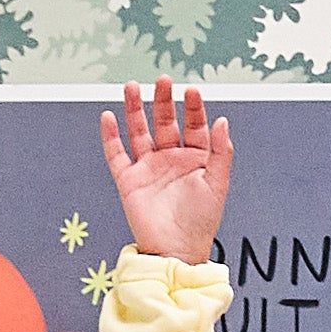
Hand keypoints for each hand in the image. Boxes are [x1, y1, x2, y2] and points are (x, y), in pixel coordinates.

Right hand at [99, 78, 230, 268]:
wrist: (176, 251)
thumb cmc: (201, 223)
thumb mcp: (217, 185)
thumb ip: (221, 152)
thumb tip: (222, 121)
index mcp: (194, 158)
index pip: (193, 125)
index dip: (193, 108)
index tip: (192, 91)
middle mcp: (170, 159)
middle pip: (164, 122)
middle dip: (163, 101)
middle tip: (163, 80)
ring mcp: (148, 168)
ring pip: (139, 131)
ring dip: (134, 109)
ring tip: (131, 87)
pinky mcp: (129, 181)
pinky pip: (117, 154)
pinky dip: (111, 136)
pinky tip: (108, 117)